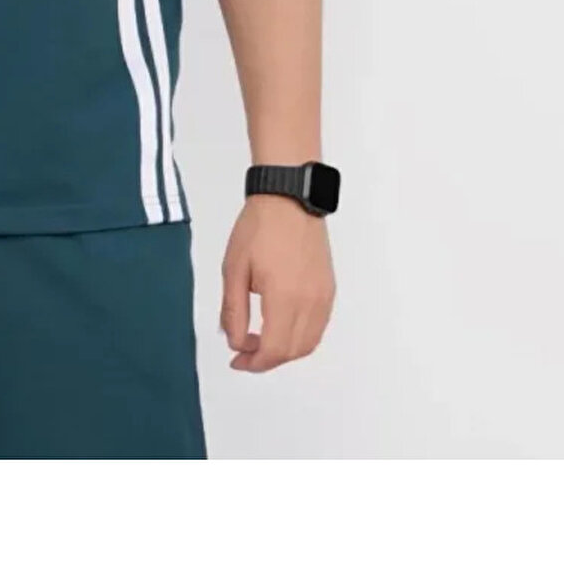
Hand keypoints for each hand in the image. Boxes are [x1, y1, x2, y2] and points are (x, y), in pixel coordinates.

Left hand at [220, 195, 334, 371]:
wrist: (288, 199)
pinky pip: (318, 327)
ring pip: (309, 343)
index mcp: (285, 297)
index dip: (254, 363)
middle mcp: (310, 302)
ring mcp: (324, 296)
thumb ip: (233, 311)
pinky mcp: (329, 289)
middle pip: (293, 351)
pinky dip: (299, 337)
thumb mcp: (234, 270)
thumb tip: (235, 342)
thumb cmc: (258, 229)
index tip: (236, 361)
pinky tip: (279, 326)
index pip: (274, 349)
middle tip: (243, 352)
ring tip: (259, 340)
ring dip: (284, 351)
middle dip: (267, 360)